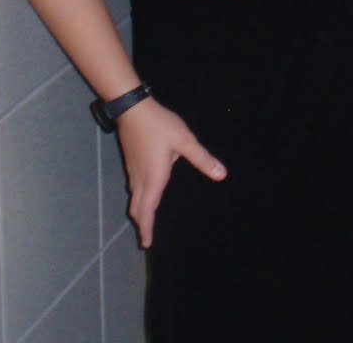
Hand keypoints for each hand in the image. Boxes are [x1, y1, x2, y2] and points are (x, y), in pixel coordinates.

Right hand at [115, 97, 226, 248]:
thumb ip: (202, 158)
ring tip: (146, 222)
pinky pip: (134, 189)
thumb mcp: (185, 141)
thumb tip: (221, 175)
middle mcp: (140, 178)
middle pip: (137, 208)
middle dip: (142, 224)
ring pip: (134, 199)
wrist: (133, 109)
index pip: (148, 209)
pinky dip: (138, 200)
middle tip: (146, 239)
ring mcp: (133, 171)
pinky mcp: (131, 163)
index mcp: (154, 177)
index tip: (146, 243)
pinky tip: (145, 196)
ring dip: (139, 213)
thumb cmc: (160, 125)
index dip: (147, 227)